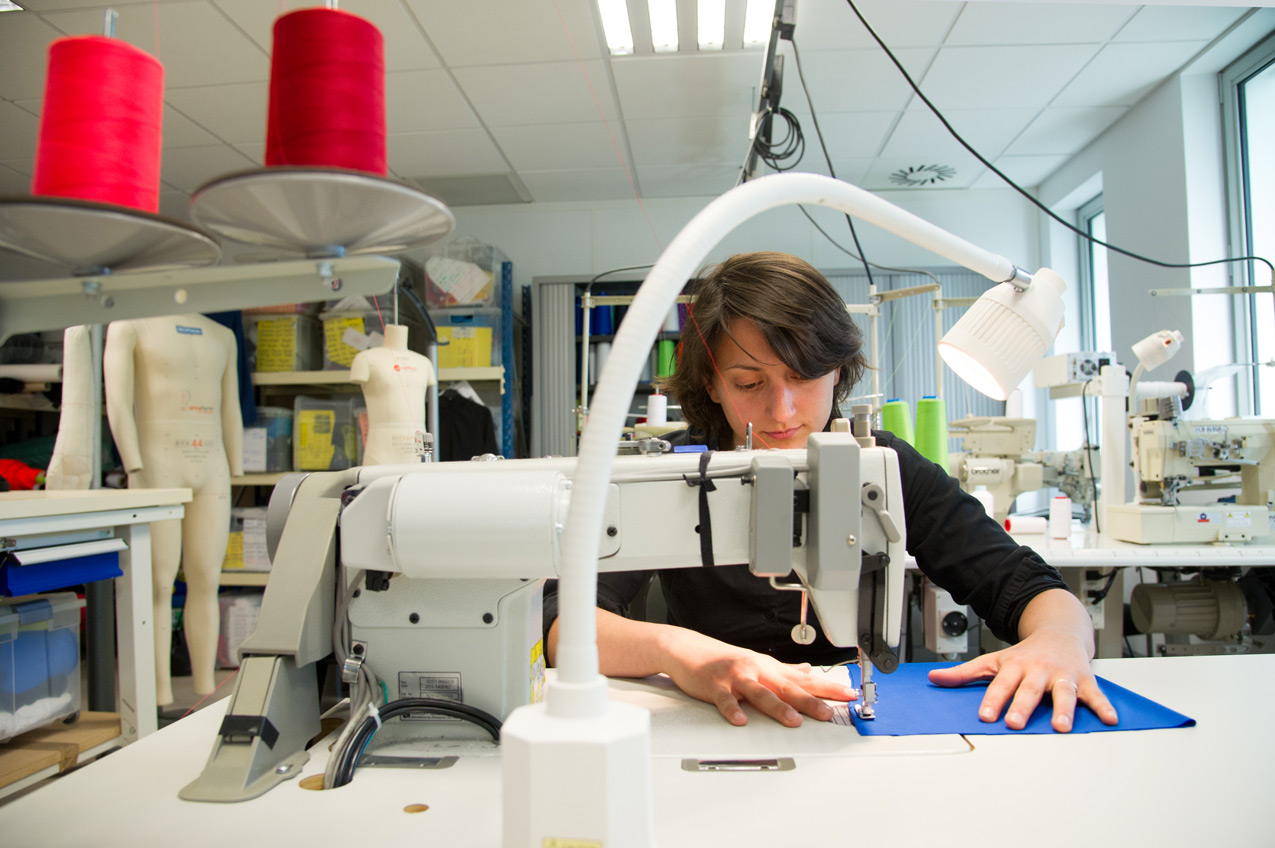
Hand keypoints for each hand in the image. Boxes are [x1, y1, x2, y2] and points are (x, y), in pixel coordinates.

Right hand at [659, 628, 856, 726]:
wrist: (690, 649)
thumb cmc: (725, 659)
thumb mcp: (759, 662)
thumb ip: (786, 669)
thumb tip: (810, 670)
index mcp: (770, 668)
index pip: (804, 679)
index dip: (828, 687)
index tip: (849, 695)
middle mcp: (757, 671)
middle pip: (787, 687)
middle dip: (809, 701)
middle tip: (828, 713)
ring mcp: (736, 678)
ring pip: (760, 693)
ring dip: (777, 707)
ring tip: (793, 720)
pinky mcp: (716, 686)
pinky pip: (725, 700)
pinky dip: (732, 709)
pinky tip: (740, 720)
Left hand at [927, 628, 1118, 731]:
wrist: (1059, 630)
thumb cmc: (1025, 654)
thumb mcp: (993, 660)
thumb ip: (965, 673)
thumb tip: (934, 678)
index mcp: (1015, 666)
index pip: (1000, 685)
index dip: (992, 699)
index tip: (984, 715)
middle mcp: (1039, 670)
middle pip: (1029, 689)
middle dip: (1022, 706)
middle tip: (1015, 722)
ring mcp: (1063, 674)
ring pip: (1063, 692)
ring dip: (1063, 709)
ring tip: (1062, 726)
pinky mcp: (1084, 679)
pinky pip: (1095, 694)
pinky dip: (1103, 706)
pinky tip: (1109, 719)